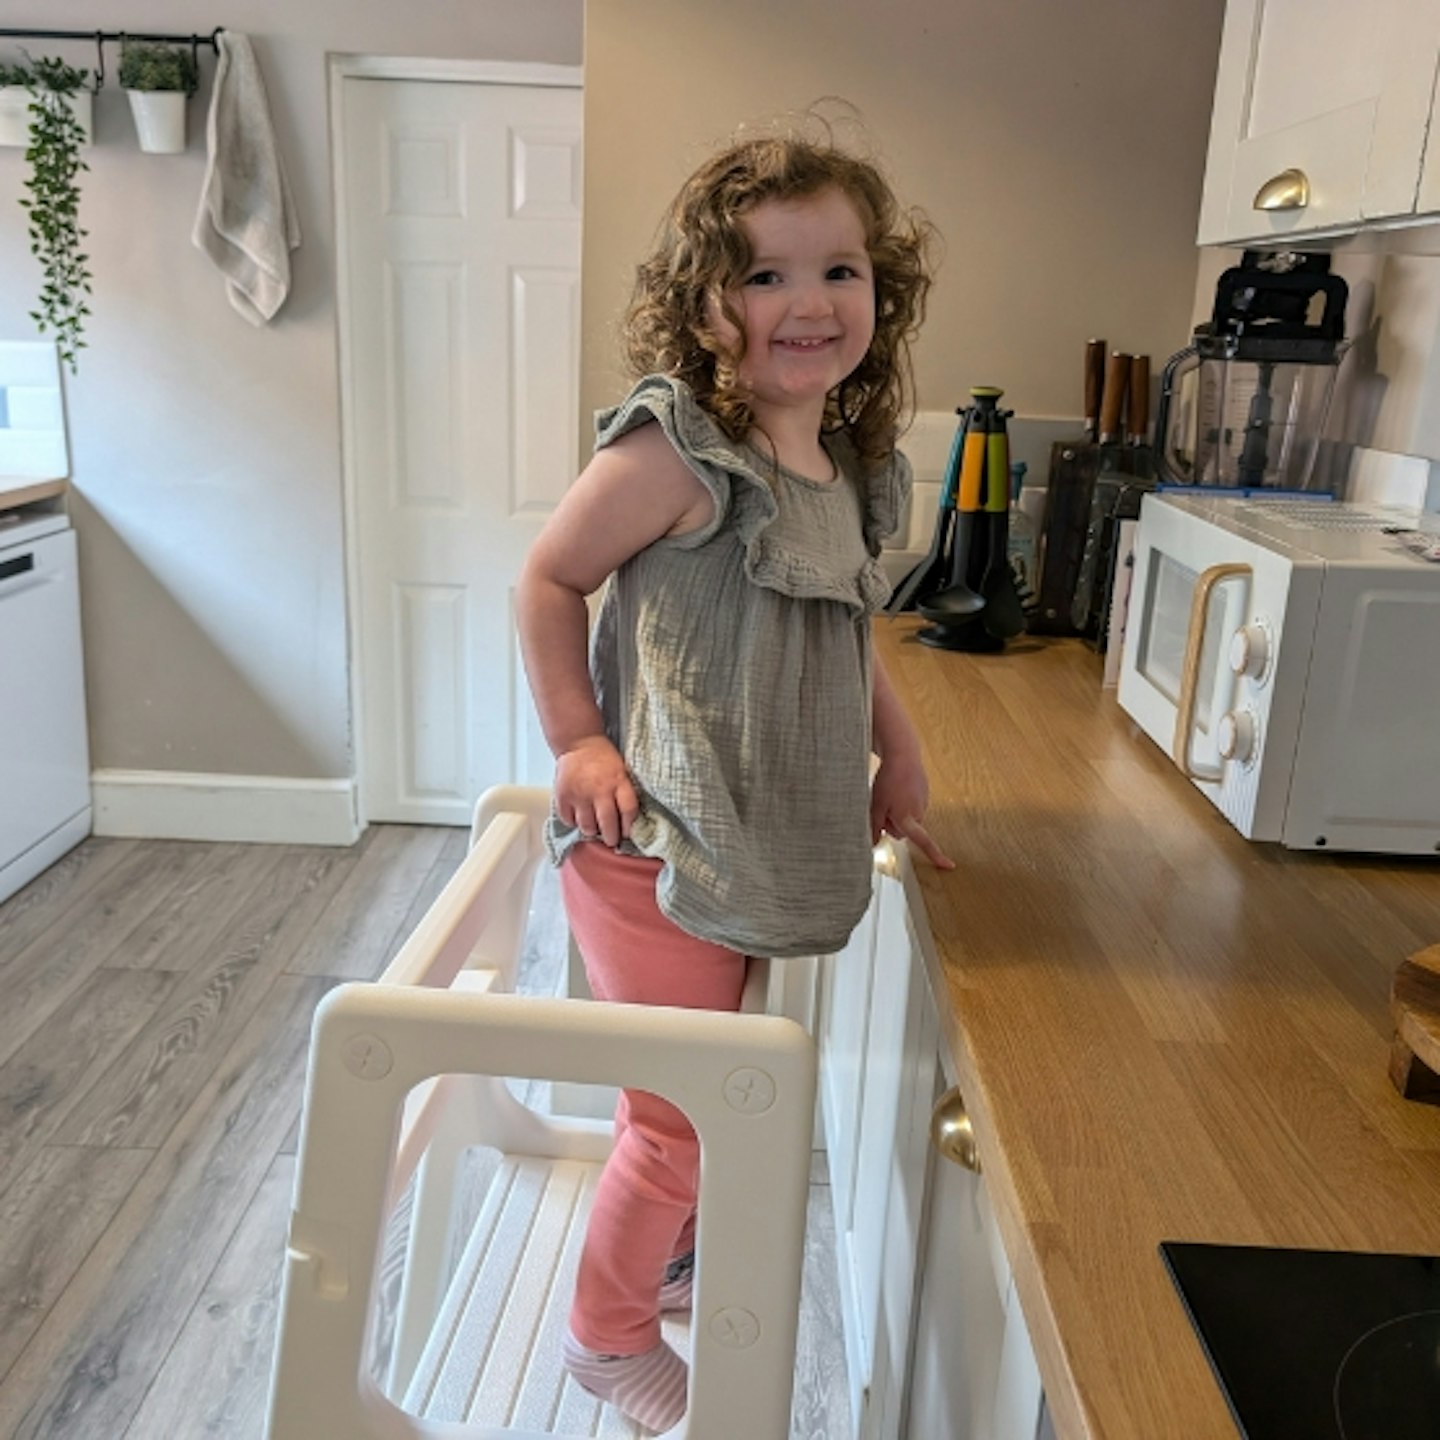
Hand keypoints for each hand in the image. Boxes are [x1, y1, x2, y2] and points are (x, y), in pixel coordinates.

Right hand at [554, 735, 638, 846]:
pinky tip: (578, 814)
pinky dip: (574, 821)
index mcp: (619, 782)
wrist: (578, 742)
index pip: (628, 811)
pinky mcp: (562, 796)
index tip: (627, 833)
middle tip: (611, 839)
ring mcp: (579, 794)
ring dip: (591, 830)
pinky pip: (569, 820)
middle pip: (608, 825)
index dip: (629, 827)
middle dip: (611, 837)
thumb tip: (627, 823)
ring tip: (593, 825)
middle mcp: (599, 790)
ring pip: (587, 827)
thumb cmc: (604, 759)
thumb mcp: (622, 772)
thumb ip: (625, 794)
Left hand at [870, 752, 954, 869]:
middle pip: (905, 831)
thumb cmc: (887, 780)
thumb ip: (874, 827)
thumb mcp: (875, 805)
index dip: (935, 855)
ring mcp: (923, 802)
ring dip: (898, 812)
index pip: (923, 841)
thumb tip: (873, 845)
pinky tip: (897, 788)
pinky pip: (913, 805)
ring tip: (889, 794)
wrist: (903, 754)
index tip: (949, 866)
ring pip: (909, 818)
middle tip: (882, 807)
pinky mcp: (925, 793)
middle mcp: (919, 812)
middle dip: (894, 824)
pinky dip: (904, 802)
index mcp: (907, 818)